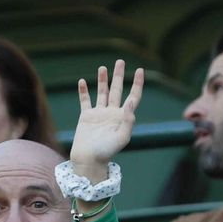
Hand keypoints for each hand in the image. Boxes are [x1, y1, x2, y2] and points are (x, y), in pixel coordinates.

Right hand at [69, 60, 144, 184]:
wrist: (89, 160)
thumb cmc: (107, 152)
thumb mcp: (121, 138)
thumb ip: (128, 120)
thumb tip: (130, 102)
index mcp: (123, 117)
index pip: (133, 97)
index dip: (137, 84)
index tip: (140, 70)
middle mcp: (112, 113)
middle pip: (117, 90)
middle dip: (119, 76)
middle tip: (120, 61)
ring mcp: (99, 114)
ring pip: (102, 93)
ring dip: (102, 80)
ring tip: (103, 67)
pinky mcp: (86, 117)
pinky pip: (85, 101)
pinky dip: (84, 91)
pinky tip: (82, 82)